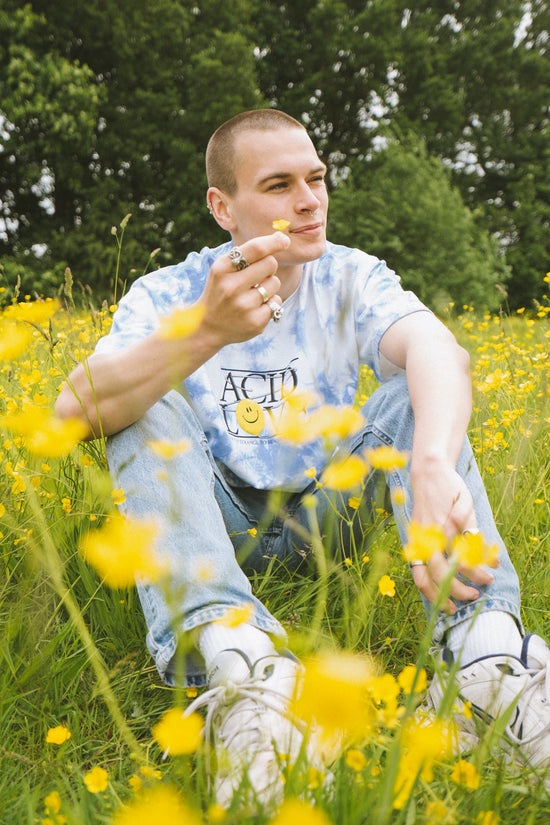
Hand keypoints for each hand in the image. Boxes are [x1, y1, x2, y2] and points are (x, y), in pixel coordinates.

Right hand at [199, 231, 289, 346]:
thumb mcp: (223, 269)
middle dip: (268, 267)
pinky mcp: (255, 323)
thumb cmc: (221, 291)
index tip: (284, 240)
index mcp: (222, 269)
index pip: (255, 249)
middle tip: (258, 276)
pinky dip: (270, 303)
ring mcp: (243, 307)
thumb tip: (281, 238)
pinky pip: (277, 302)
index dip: (274, 242)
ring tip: (253, 294)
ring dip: (269, 286)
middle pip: (270, 263)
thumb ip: (247, 254)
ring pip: (275, 283)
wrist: (209, 327)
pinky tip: (255, 308)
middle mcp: (231, 287)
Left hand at [409, 459, 497, 613]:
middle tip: (473, 595)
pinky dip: (486, 553)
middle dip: (459, 590)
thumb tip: (441, 579)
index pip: (421, 578)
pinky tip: (494, 560)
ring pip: (461, 558)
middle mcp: (428, 538)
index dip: (434, 596)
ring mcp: (444, 527)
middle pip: (441, 573)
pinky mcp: (459, 515)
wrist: (429, 473)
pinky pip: (474, 539)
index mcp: (417, 545)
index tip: (449, 608)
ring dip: (477, 573)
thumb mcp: (422, 531)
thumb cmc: (427, 507)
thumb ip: (428, 552)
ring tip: (488, 578)